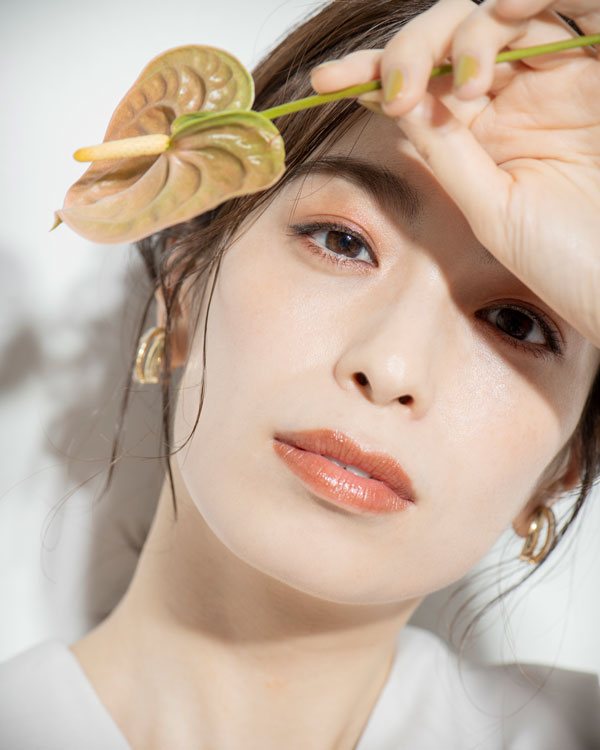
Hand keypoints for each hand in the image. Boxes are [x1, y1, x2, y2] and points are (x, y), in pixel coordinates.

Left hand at [311, 0, 599, 347]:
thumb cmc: (567, 263)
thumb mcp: (491, 211)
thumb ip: (448, 153)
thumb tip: (399, 103)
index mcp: (479, 137)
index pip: (418, 87)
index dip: (371, 74)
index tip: (326, 81)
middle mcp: (513, 101)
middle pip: (451, 38)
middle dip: (413, 49)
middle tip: (396, 89)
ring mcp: (559, 80)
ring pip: (503, 17)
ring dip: (468, 32)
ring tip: (461, 79)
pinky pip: (578, 10)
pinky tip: (504, 15)